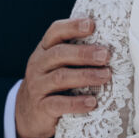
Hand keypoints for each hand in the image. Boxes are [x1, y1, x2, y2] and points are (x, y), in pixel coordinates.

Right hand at [14, 18, 110, 137]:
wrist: (28, 113)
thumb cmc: (52, 83)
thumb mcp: (57, 64)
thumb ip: (75, 53)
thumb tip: (109, 43)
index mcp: (45, 50)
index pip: (55, 32)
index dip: (72, 26)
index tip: (91, 24)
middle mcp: (38, 65)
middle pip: (59, 54)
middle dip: (84, 53)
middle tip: (106, 55)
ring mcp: (38, 86)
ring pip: (60, 77)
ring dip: (85, 76)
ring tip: (105, 76)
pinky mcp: (41, 107)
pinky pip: (58, 104)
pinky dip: (76, 103)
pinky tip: (92, 102)